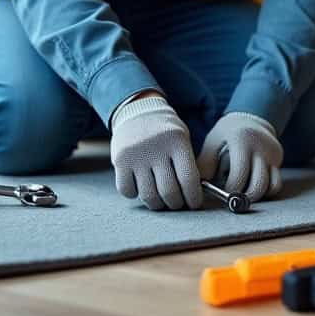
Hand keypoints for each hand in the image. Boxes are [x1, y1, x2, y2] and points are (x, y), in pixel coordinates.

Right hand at [109, 94, 203, 210]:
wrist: (137, 112)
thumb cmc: (165, 132)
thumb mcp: (182, 139)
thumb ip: (188, 164)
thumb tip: (194, 196)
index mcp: (177, 142)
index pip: (189, 179)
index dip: (193, 197)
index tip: (194, 204)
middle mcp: (156, 148)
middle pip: (169, 192)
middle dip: (175, 204)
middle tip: (177, 203)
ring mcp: (136, 155)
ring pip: (148, 195)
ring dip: (157, 204)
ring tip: (160, 200)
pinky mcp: (120, 161)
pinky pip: (127, 191)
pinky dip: (135, 194)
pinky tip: (141, 187)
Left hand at [196, 112, 282, 201]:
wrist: (251, 118)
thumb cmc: (226, 134)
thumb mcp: (212, 141)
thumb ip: (206, 163)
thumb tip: (199, 186)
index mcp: (241, 140)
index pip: (239, 174)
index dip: (231, 189)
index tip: (223, 191)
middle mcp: (260, 147)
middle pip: (258, 185)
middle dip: (244, 197)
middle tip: (234, 197)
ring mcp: (272, 154)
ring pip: (271, 186)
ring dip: (256, 195)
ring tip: (243, 191)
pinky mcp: (278, 160)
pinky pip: (276, 183)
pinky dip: (267, 191)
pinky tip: (254, 187)